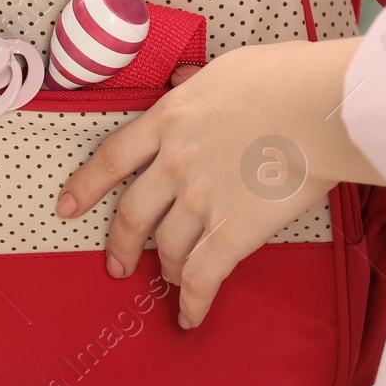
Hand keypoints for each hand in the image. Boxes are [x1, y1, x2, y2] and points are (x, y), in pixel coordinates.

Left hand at [56, 38, 385, 329]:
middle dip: (121, 244)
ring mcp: (200, 199)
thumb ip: (196, 84)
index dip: (86, 186)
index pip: (112, 158)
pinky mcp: (232, 231)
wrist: (318, 105)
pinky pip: (203, 277)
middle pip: (133, 213)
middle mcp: (174, 163)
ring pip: (169, 248)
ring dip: (170, 270)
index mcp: (169, 120)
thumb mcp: (225, 68)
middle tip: (117, 265)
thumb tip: (183, 81)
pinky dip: (193, 303)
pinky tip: (190, 317)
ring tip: (174, 280)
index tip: (67, 206)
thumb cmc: (285, 77)